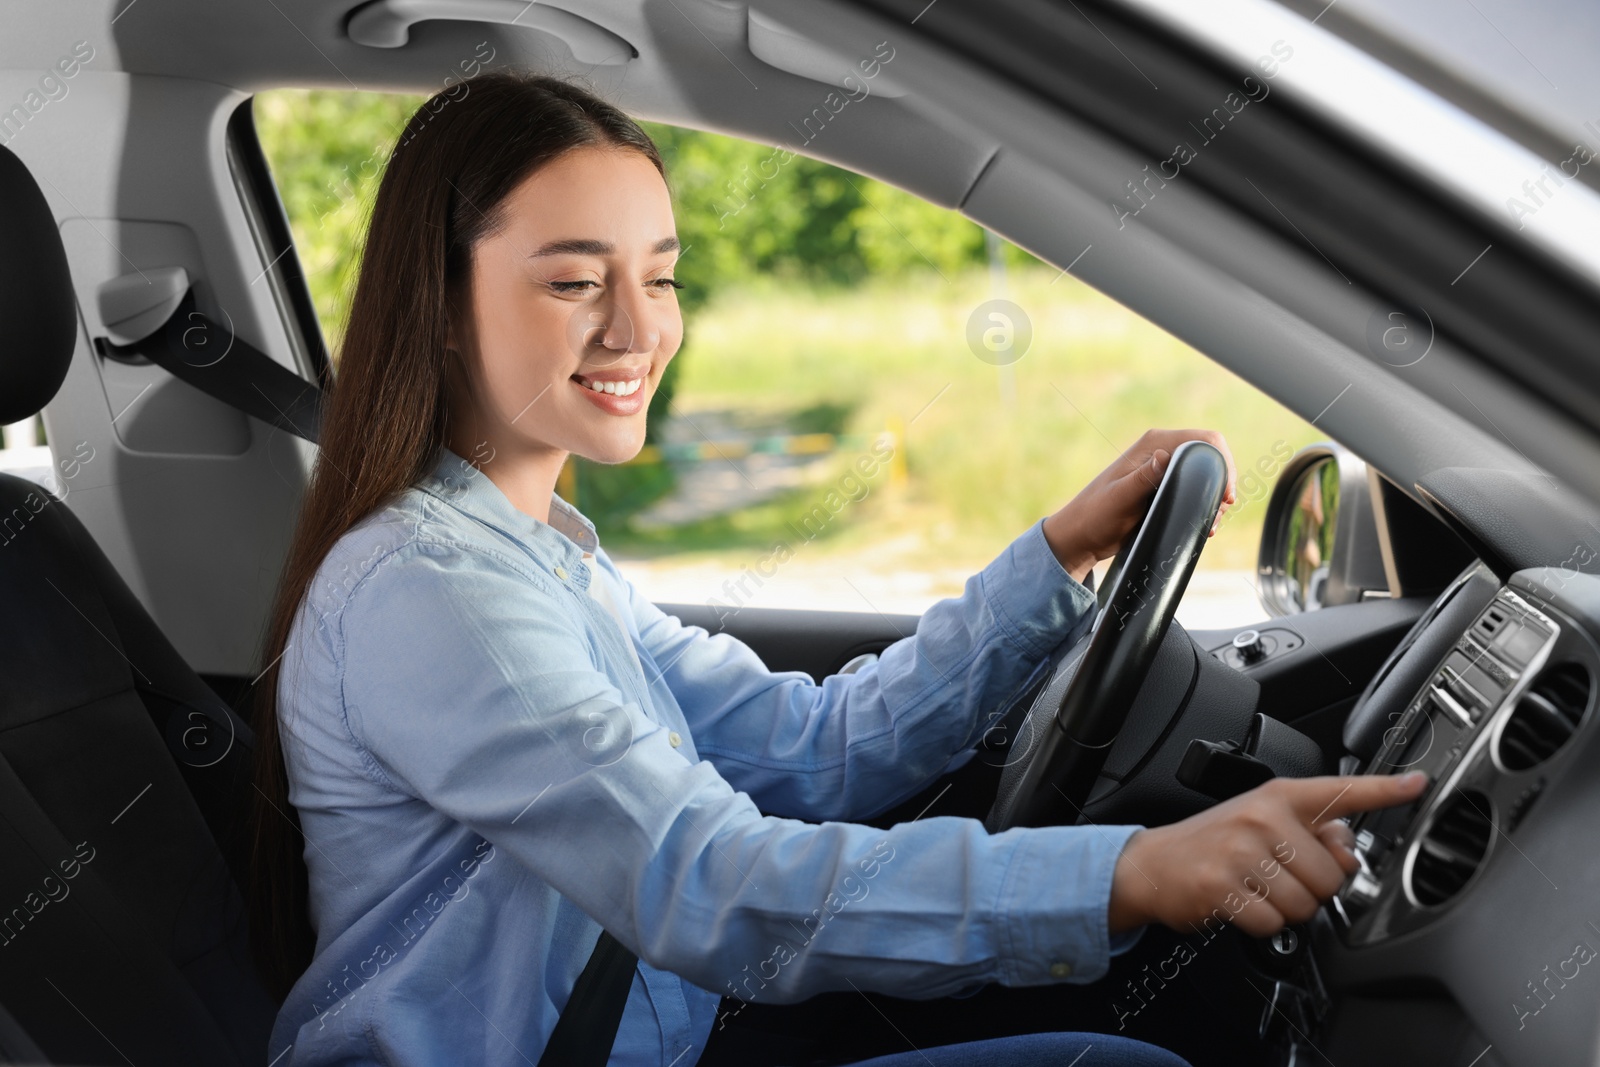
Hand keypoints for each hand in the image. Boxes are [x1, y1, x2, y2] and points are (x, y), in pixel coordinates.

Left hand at [1041, 428, 1237, 582]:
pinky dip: (1204, 506)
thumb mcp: (1119, 499)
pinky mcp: (1165, 490)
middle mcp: (1162, 453)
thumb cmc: (1095, 516)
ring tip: (1210, 524)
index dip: (1223, 462)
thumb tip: (1163, 456)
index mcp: (1153, 445)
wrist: (1081, 537)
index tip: (1226, 494)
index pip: (1204, 440)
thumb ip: (1142, 478)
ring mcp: (1164, 472)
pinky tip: (1203, 524)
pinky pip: (1195, 491)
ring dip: (1214, 499)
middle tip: (1219, 512)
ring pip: (1206, 477)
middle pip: (1211, 458)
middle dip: (1222, 484)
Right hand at [1107, 772, 1428, 936]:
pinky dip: (1262, 924)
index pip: (1340, 792)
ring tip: (1258, 890)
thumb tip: (1349, 857)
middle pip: (1330, 876)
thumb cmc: (1215, 844)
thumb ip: (1311, 833)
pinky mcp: (1223, 887)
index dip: (1385, 790)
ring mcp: (1241, 852)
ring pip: (1305, 905)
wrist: (1154, 864)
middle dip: (1311, 889)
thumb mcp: (1262, 823)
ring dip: (1286, 909)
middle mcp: (1262, 819)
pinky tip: (1243, 905)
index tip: (1416, 785)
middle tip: (1279, 877)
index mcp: (1278, 798)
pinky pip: (1274, 924)